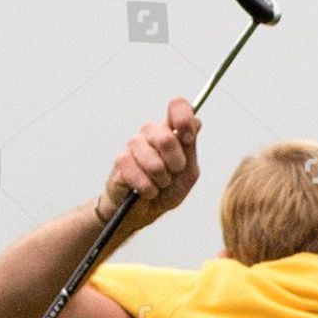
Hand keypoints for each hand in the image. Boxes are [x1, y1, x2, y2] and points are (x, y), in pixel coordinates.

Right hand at [100, 97, 200, 231]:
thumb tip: (197, 122)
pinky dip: (147, 189)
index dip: (184, 118)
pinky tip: (145, 191)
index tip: (188, 139)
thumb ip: (191, 149)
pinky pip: (137, 173)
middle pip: (166, 137)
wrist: (142, 212)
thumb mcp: (188, 173)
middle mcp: (151, 132)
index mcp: (171, 131)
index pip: (178, 106)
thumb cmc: (166, 190)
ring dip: (160, 180)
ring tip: (158, 185)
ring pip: (153, 160)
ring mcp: (134, 145)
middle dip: (175, 164)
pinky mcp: (121, 160)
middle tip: (172, 174)